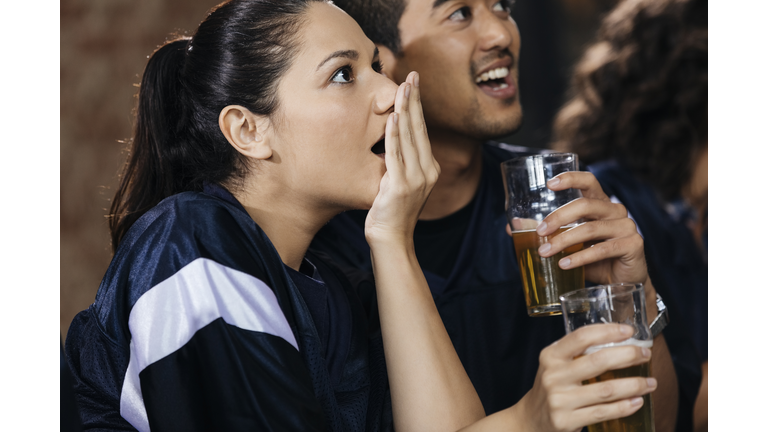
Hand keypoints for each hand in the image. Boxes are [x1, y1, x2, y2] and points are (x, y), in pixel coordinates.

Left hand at [365, 72, 439, 244]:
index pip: (423, 131)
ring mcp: (416, 179)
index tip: (414, 84)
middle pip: (420, 128)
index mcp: (429, 169)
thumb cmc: (390, 213)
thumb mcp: (399, 184)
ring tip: (403, 87)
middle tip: (412, 75)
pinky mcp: (401, 186)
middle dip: (415, 99)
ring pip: (411, 137)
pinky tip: (394, 116)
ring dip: (406, 109)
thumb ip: (399, 164)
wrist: (391, 240)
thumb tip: (391, 142)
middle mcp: (427, 171)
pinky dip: (395, 134)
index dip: (418, 106)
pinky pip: (397, 154)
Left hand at [507, 171, 647, 284]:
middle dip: (558, 218)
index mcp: (601, 204)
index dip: (571, 178)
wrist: (622, 285)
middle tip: (539, 232)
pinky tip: (563, 264)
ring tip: (545, 253)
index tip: (549, 184)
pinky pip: (602, 249)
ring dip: (564, 240)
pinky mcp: (633, 244)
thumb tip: (510, 227)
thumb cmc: (594, 260)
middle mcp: (616, 211)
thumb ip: (546, 232)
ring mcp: (627, 226)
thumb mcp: (569, 244)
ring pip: (590, 228)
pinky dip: (579, 257)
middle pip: (585, 205)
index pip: (589, 181)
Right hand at [518, 324, 656, 431]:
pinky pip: (603, 412)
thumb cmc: (552, 386)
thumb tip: (619, 341)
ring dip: (634, 385)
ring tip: (650, 382)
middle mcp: (553, 376)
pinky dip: (624, 407)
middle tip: (645, 354)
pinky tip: (637, 401)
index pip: (581, 337)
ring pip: (606, 390)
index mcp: (551, 356)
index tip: (628, 331)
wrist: (530, 418)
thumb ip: (577, 353)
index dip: (607, 331)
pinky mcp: (566, 421)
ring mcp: (559, 400)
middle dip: (628, 355)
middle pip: (598, 361)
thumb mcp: (555, 364)